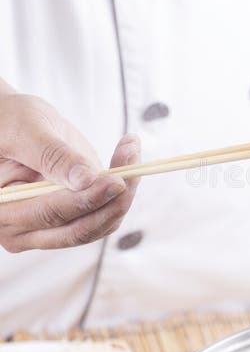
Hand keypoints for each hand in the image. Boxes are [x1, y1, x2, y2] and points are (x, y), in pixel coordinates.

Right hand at [0, 92, 139, 251]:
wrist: (11, 125)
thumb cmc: (8, 121)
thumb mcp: (26, 130)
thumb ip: (53, 155)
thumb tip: (85, 179)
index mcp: (0, 208)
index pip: (49, 214)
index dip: (86, 199)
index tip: (117, 180)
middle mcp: (19, 231)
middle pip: (78, 229)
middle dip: (113, 200)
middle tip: (134, 164)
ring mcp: (44, 230)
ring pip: (96, 226)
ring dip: (122, 195)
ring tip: (130, 151)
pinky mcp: (68, 220)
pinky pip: (102, 216)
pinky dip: (120, 192)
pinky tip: (126, 158)